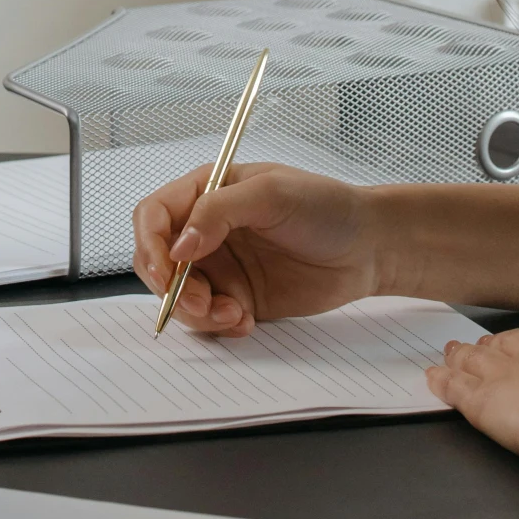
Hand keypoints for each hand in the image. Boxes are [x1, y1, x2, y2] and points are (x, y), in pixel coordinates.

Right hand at [132, 163, 379, 335]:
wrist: (369, 248)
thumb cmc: (326, 207)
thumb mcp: (272, 194)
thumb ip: (219, 212)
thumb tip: (178, 245)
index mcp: (208, 192)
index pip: (154, 215)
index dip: (150, 243)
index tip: (168, 270)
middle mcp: (206, 230)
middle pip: (158, 262)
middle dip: (172, 288)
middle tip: (203, 303)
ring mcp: (221, 266)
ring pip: (180, 297)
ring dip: (197, 313)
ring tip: (235, 313)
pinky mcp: (238, 298)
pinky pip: (209, 320)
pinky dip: (219, 327)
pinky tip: (246, 321)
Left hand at [427, 320, 518, 464]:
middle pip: (515, 343)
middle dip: (499, 345)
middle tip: (484, 345)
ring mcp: (514, 373)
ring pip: (481, 361)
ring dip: (465, 357)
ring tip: (451, 354)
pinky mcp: (486, 401)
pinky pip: (458, 388)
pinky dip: (444, 382)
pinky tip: (434, 378)